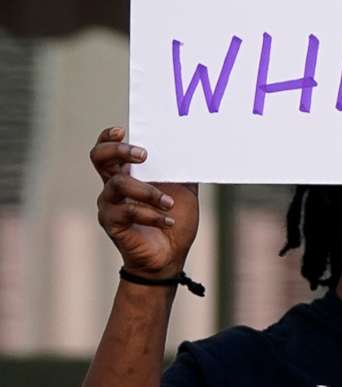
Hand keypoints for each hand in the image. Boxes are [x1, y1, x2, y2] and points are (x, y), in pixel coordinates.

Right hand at [88, 129, 198, 280]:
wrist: (170, 256)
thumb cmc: (174, 219)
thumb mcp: (183, 190)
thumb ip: (183, 170)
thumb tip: (196, 146)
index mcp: (128, 174)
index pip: (107, 150)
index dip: (108, 138)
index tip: (123, 130)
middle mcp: (113, 186)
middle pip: (99, 158)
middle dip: (119, 151)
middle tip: (144, 156)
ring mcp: (110, 205)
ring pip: (118, 184)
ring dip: (148, 191)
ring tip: (169, 203)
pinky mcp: (112, 223)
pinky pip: (127, 212)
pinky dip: (152, 215)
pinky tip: (168, 221)